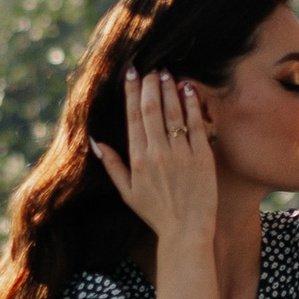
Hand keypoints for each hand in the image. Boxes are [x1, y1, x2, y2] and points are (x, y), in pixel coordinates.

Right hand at [91, 65, 218, 256]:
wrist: (186, 231)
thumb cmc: (155, 213)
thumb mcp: (127, 192)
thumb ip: (111, 165)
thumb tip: (96, 142)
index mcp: (137, 160)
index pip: (132, 117)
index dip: (130, 92)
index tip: (131, 73)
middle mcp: (157, 153)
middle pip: (151, 109)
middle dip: (149, 85)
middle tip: (150, 67)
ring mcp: (181, 154)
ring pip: (173, 113)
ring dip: (169, 89)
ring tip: (166, 73)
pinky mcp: (202, 157)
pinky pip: (196, 125)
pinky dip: (192, 105)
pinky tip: (188, 89)